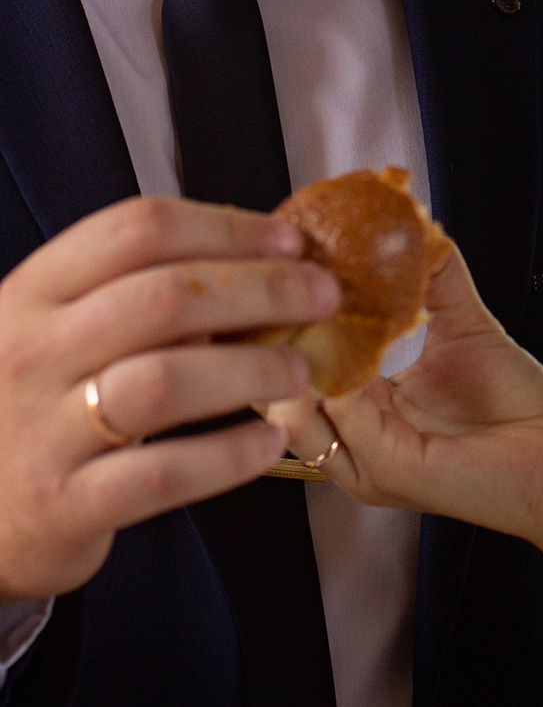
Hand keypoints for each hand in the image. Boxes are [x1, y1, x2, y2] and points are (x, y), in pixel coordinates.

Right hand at [0, 195, 340, 602]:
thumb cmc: (35, 400)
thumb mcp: (56, 327)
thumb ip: (132, 291)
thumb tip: (259, 254)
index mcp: (34, 290)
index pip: (137, 229)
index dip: (225, 226)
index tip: (288, 239)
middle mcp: (32, 351)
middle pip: (167, 297)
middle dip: (263, 289)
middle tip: (321, 296)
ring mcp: (44, 430)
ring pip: (167, 380)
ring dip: (252, 370)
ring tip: (301, 371)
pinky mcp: (65, 505)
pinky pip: (165, 473)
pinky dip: (228, 457)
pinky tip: (268, 442)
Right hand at [266, 244, 542, 546]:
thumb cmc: (515, 402)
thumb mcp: (464, 324)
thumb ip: (434, 274)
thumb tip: (412, 221)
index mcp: (360, 410)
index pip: (295, 369)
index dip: (280, 325)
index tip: (278, 271)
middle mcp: (352, 441)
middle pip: (276, 398)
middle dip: (268, 343)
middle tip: (276, 285)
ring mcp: (366, 461)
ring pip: (295, 417)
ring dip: (295, 361)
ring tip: (302, 309)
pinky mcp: (393, 471)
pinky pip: (347, 425)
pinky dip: (341, 383)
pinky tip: (350, 344)